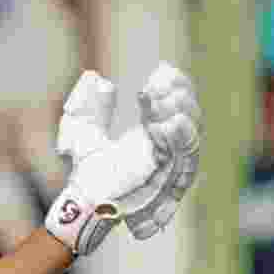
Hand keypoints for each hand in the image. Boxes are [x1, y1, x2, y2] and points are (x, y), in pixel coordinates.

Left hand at [43, 64, 200, 254]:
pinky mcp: (169, 185)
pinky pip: (184, 161)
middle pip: (192, 116)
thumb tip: (94, 78)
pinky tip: (167, 123)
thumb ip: (90, 105)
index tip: (160, 70)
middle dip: (180, 96)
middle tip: (157, 84)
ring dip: (181, 114)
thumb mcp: (82, 131)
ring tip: (159, 100)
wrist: (80, 203)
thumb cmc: (86, 173)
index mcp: (155, 133)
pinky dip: (178, 140)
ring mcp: (171, 167)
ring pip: (192, 137)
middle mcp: (169, 149)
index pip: (178, 103)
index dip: (175, 84)